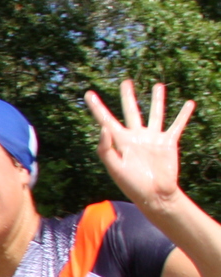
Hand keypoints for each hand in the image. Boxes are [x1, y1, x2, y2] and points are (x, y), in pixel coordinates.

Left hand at [86, 79, 194, 210]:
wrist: (155, 195)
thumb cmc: (132, 185)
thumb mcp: (114, 168)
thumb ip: (106, 148)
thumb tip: (103, 128)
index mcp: (120, 142)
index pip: (106, 120)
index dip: (97, 107)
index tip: (88, 94)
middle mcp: (136, 136)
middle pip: (131, 111)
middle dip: (128, 96)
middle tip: (126, 81)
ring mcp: (152, 138)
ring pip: (155, 114)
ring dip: (157, 100)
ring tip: (158, 86)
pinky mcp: (168, 142)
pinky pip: (177, 125)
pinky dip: (183, 114)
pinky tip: (188, 103)